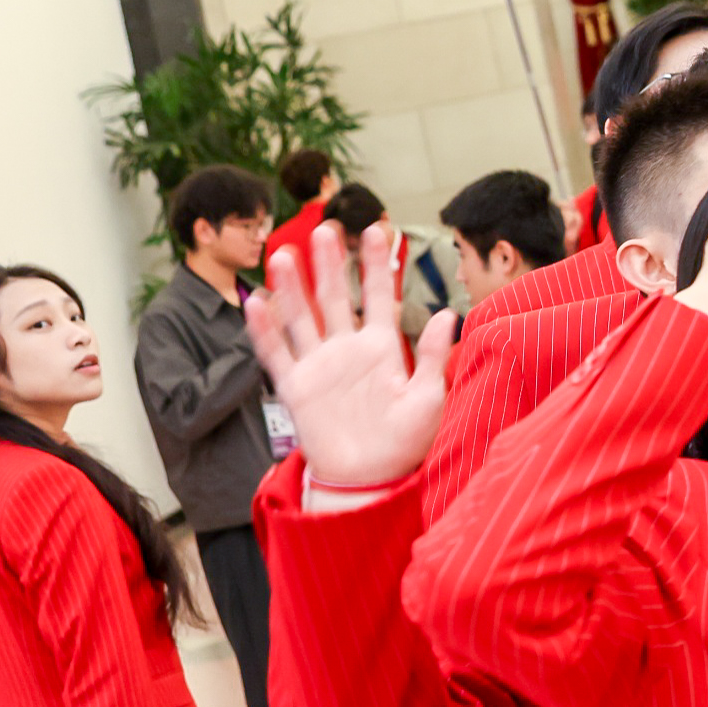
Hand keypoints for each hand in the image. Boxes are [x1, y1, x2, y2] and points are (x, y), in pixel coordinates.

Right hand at [246, 222, 457, 490]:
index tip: (378, 228)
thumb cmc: (406, 442)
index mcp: (383, 348)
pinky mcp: (296, 388)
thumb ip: (437, 356)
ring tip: (285, 253)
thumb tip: (451, 313)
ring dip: (294, 287)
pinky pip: (276, 354)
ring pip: (303, 317)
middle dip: (332, 263)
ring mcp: (319, 366)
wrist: (372, 479)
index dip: (377, 264)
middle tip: (327, 227)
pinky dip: (265, 329)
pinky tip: (255, 301)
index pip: (379, 296)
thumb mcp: (430, 397)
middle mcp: (348, 350)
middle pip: (337, 297)